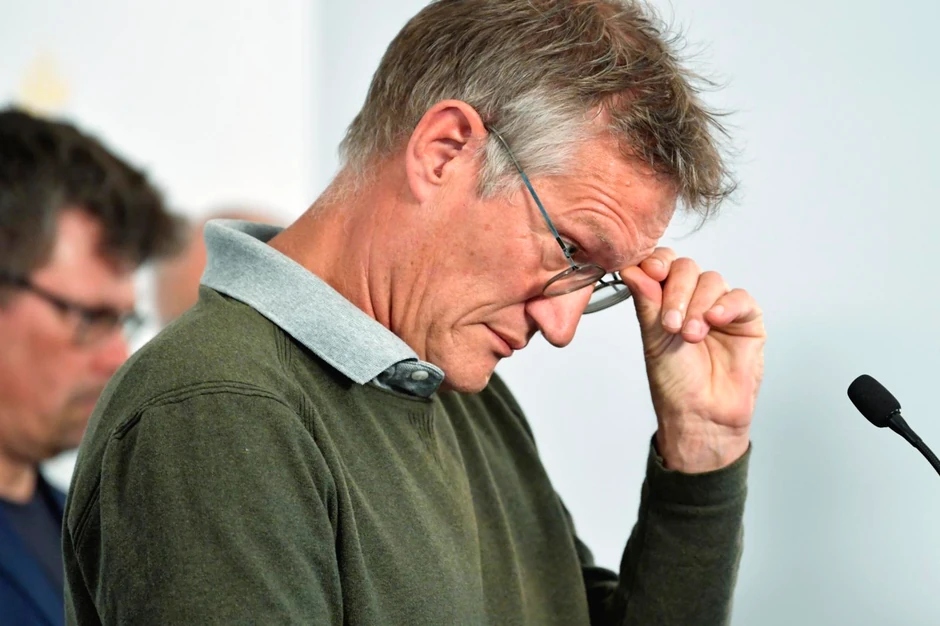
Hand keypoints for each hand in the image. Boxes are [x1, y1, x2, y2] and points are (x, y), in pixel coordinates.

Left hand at [620, 248, 764, 472]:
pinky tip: (715, 321)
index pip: (663, 264)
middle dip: (678, 291)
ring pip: (712, 281)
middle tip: (671, 323)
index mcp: (666, 299)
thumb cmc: (674, 381)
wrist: (700, 413)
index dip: (657, 262)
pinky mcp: (747, 320)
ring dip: (699, 305)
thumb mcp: (653, 337)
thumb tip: (630, 268)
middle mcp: (693, 298)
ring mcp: (720, 307)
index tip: (652, 272)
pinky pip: (740, 299)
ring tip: (691, 336)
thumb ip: (646, 300)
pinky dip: (726, 306)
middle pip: (686, 268)